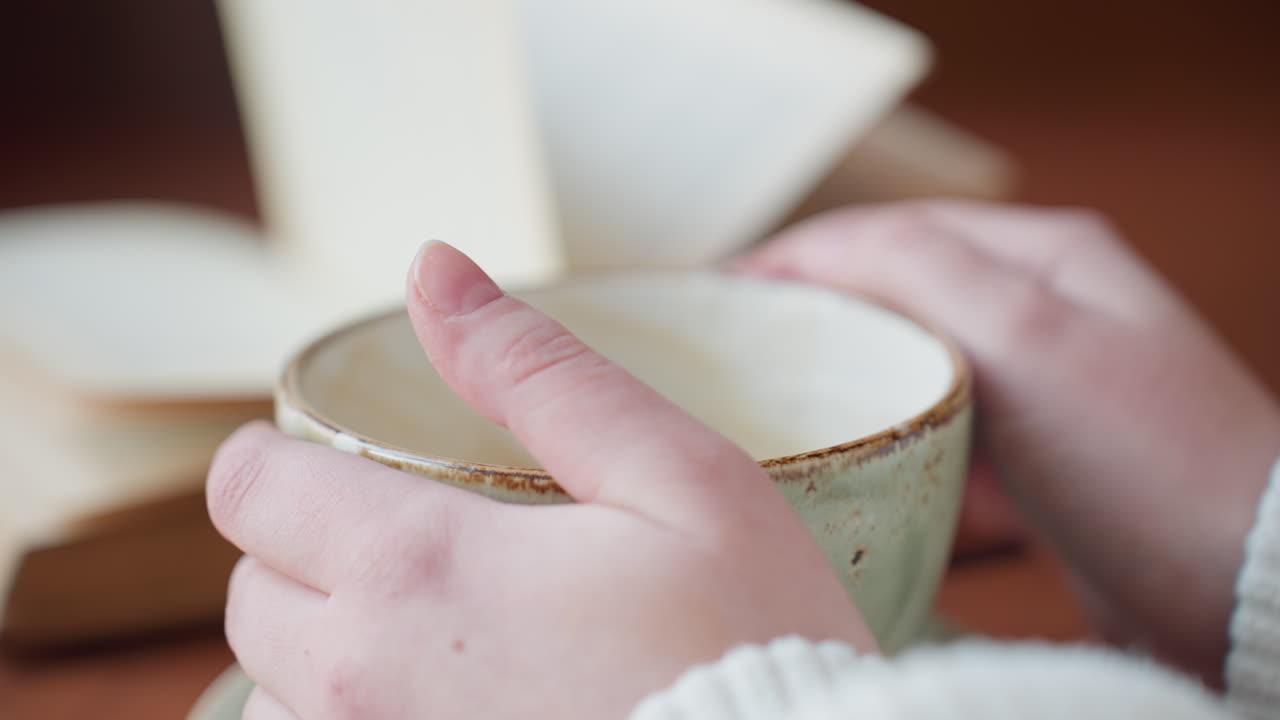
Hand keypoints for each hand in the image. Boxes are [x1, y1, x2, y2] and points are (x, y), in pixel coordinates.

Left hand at [208, 241, 874, 719]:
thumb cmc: (749, 640)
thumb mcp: (674, 473)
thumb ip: (539, 370)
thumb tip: (435, 270)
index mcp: (417, 567)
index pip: (248, 487)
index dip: (283, 457)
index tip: (352, 460)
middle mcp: (365, 679)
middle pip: (250, 591)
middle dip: (306, 547)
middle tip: (414, 534)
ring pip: (277, 688)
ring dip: (327, 643)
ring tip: (436, 626)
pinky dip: (356, 713)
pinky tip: (445, 694)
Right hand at [737, 201, 1279, 682]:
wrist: (1244, 591)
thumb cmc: (1151, 461)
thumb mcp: (1028, 338)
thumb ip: (920, 269)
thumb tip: (815, 249)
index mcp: (1042, 255)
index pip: (886, 231)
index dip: (795, 255)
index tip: (717, 297)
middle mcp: (1042, 309)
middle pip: (896, 294)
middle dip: (813, 317)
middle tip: (735, 353)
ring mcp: (1043, 387)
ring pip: (914, 365)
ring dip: (849, 382)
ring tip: (777, 409)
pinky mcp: (1039, 460)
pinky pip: (942, 434)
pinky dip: (894, 445)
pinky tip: (861, 470)